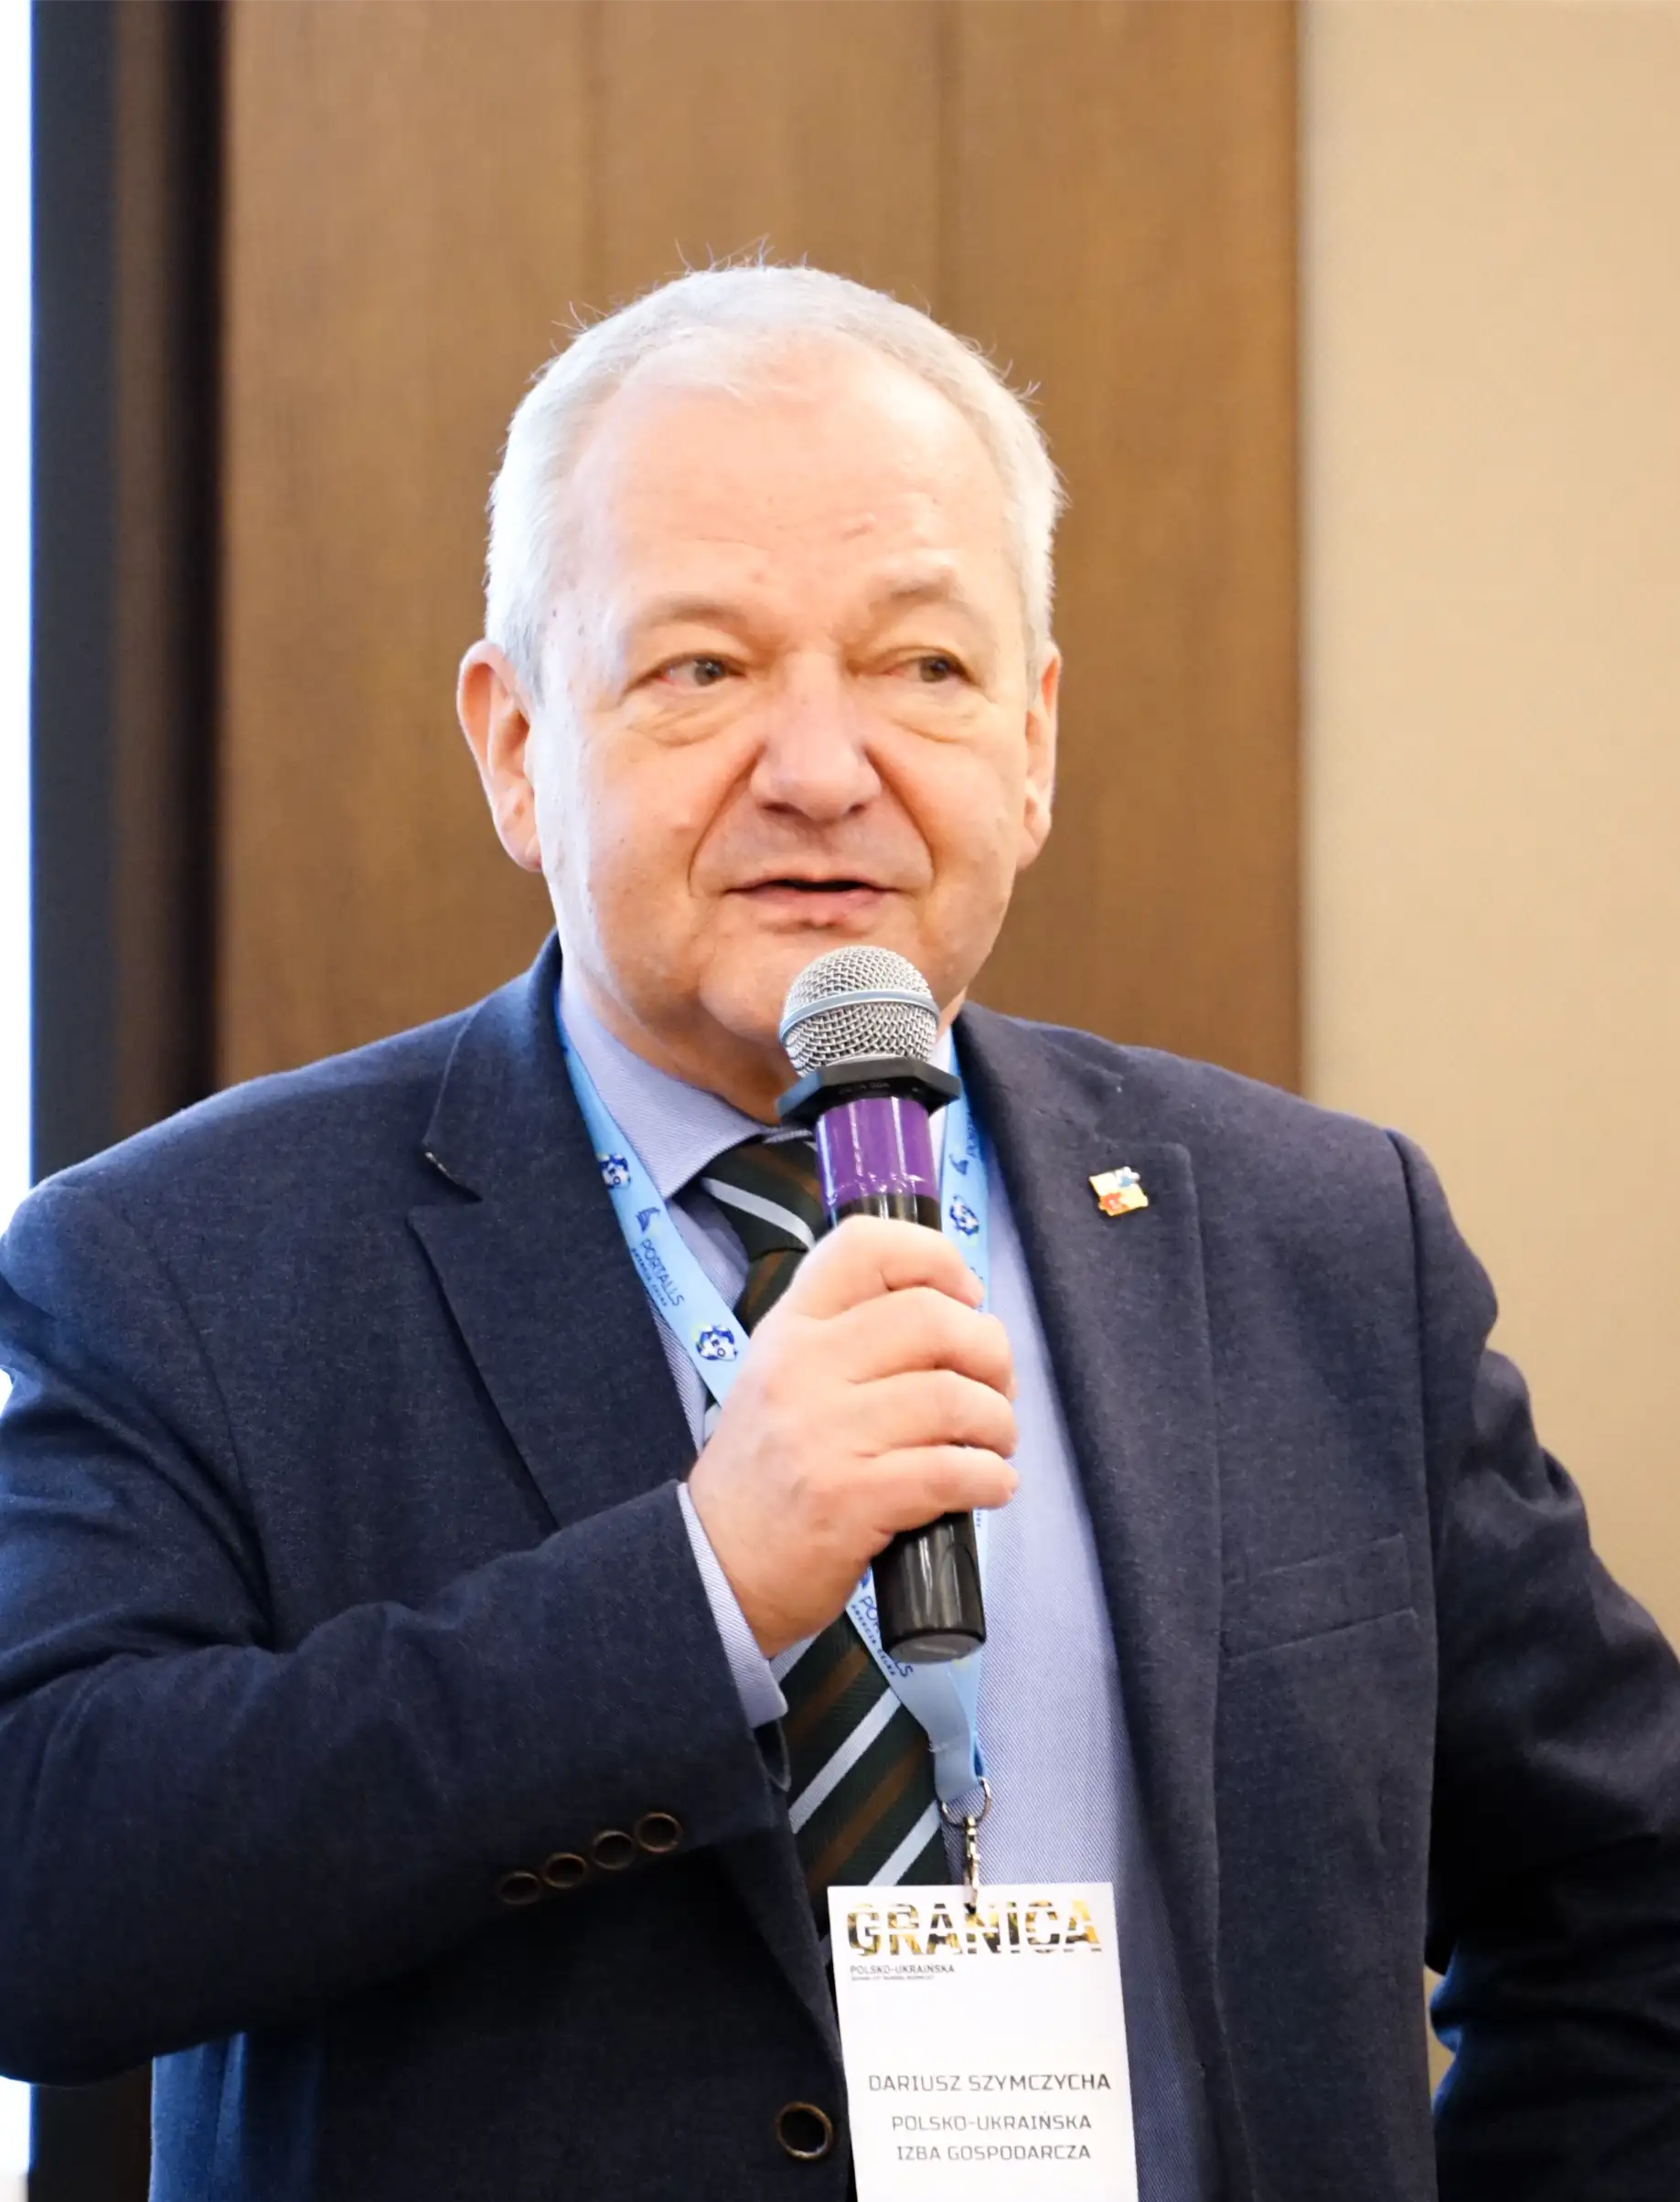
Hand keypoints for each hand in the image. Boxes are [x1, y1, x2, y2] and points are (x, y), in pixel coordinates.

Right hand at [686, 1215, 1018, 1655]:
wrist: (716, 1565)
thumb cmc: (770, 1470)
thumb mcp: (783, 1376)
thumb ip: (850, 1338)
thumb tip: (959, 1320)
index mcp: (790, 1328)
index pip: (864, 1247)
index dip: (935, 1258)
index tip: (965, 1296)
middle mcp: (802, 1368)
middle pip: (931, 1318)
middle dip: (990, 1351)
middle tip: (996, 1387)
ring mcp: (824, 1434)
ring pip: (952, 1397)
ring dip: (998, 1423)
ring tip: (994, 1443)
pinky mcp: (850, 1499)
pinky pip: (951, 1471)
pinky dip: (991, 1477)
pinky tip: (990, 1485)